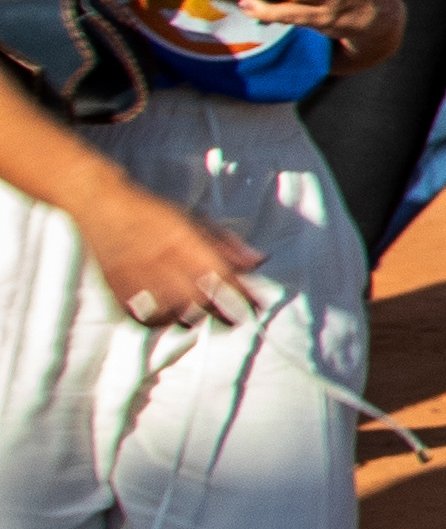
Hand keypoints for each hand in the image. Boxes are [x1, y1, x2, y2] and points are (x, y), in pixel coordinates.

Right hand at [79, 175, 262, 330]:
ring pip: (173, 314)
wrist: (104, 206)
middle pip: (200, 300)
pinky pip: (142, 317)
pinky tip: (167, 317)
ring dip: (191, 318)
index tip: (258, 305)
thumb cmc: (154, 213)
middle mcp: (163, 262)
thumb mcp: (195, 220)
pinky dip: (158, 321)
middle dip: (222, 313)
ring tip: (199, 316)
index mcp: (185, 243)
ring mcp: (138, 278)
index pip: (223, 276)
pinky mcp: (117, 289)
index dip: (244, 295)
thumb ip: (226, 244)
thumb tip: (259, 262)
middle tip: (234, 319)